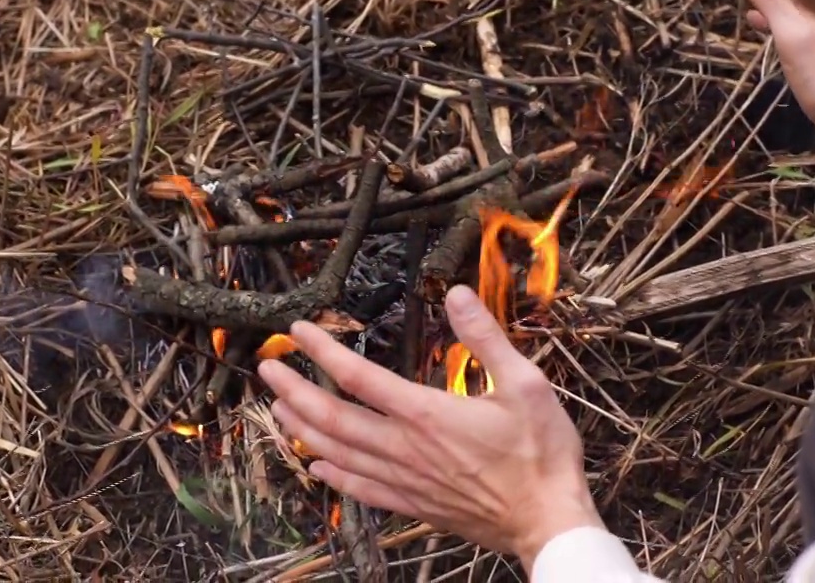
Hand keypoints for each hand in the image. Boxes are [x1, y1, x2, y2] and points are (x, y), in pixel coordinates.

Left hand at [259, 285, 602, 569]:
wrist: (548, 520)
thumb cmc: (542, 453)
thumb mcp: (525, 383)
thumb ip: (486, 338)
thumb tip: (457, 294)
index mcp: (427, 414)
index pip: (359, 377)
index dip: (322, 351)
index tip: (298, 330)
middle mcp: (406, 448)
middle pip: (333, 418)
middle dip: (294, 391)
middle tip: (266, 370)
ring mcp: (407, 480)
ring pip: (339, 454)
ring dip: (303, 430)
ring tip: (278, 410)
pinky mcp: (415, 505)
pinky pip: (362, 490)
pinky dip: (334, 476)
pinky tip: (319, 467)